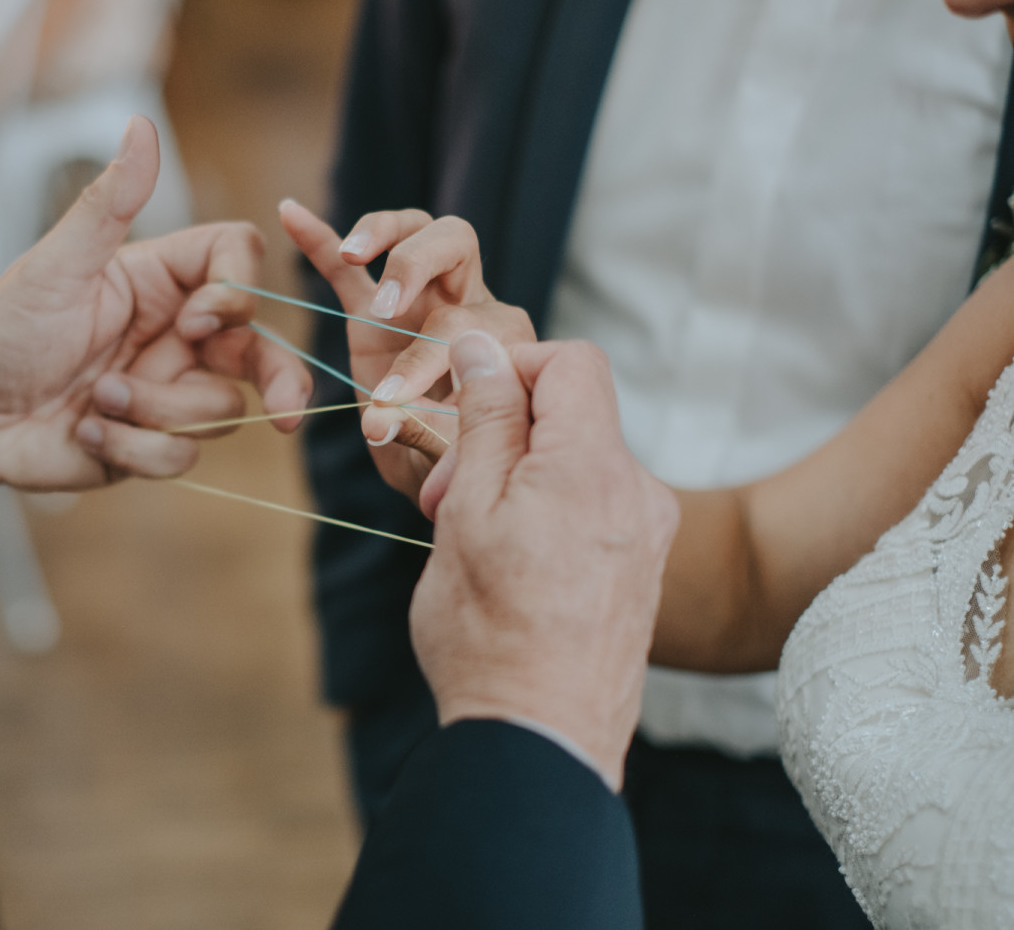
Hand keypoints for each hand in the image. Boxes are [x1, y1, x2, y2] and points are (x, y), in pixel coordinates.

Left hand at [0, 117, 313, 491]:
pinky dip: (131, 448)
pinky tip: (83, 434)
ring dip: (155, 414)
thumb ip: (110, 203)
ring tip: (93, 404)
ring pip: (219, 409)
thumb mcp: (56, 265)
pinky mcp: (149, 443)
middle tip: (288, 412)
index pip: (237, 264)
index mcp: (159, 280)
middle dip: (281, 380)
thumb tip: (142, 124)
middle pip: (260, 348)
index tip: (195, 322)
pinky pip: (180, 456)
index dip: (238, 293)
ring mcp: (165, 391)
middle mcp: (174, 334)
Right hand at [281, 201, 532, 499]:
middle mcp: (471, 305)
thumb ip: (423, 435)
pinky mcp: (377, 308)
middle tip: (384, 310)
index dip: (429, 356)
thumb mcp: (447, 461)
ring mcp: (425, 298)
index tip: (390, 402)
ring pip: (418, 231)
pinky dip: (322, 238)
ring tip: (350, 256)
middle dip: (414, 271)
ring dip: (385, 236)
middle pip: (456, 246)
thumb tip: (378, 419)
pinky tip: (290, 213)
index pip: (470, 321)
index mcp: (504, 344)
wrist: (439, 474)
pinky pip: (353, 265)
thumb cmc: (452, 467)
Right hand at [411, 330, 678, 787]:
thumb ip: (484, 422)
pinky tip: (508, 567)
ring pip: (577, 468)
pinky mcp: (642, 572)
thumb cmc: (490, 631)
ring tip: (470, 538)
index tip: (465, 406)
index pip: (573, 363)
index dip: (514, 367)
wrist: (541, 742)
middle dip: (501, 437)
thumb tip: (483, 348)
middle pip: (573, 418)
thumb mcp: (467, 512)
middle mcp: (638, 494)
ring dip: (518, 481)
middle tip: (442, 494)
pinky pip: (593, 511)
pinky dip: (546, 516)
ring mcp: (648, 537)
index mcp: (593, 467)